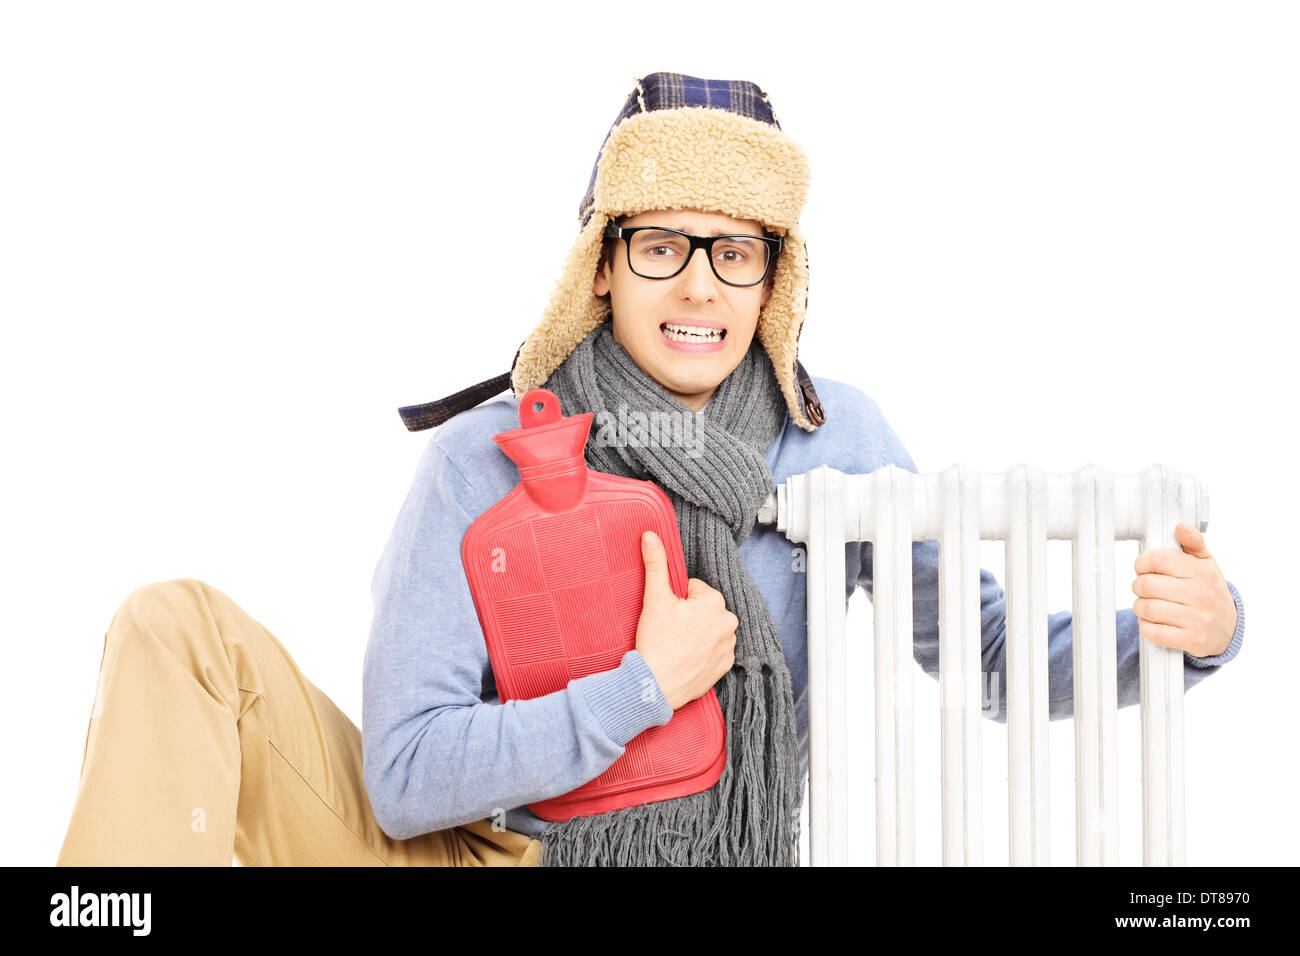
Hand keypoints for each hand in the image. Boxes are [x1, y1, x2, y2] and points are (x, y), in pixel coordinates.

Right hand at [634, 530, 737, 710]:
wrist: (655, 685)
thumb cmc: (656, 642)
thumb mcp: (654, 599)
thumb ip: (656, 564)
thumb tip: (651, 535)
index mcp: (715, 602)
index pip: (693, 589)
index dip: (676, 600)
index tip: (667, 615)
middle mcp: (729, 622)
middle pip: (703, 608)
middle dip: (688, 615)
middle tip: (670, 630)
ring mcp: (729, 645)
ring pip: (709, 627)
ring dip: (697, 632)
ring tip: (677, 645)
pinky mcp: (726, 665)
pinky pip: (715, 649)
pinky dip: (703, 651)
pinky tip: (687, 657)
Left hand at [1131, 522, 1237, 658]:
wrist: (1227, 628)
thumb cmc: (1209, 591)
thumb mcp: (1206, 564)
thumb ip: (1193, 543)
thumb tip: (1180, 527)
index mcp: (1202, 572)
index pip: (1158, 559)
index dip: (1142, 562)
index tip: (1143, 568)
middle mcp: (1201, 595)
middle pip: (1147, 585)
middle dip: (1139, 586)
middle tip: (1144, 588)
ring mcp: (1197, 619)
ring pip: (1147, 608)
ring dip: (1140, 607)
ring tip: (1147, 604)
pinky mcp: (1191, 640)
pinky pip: (1153, 632)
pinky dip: (1146, 626)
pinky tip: (1153, 621)